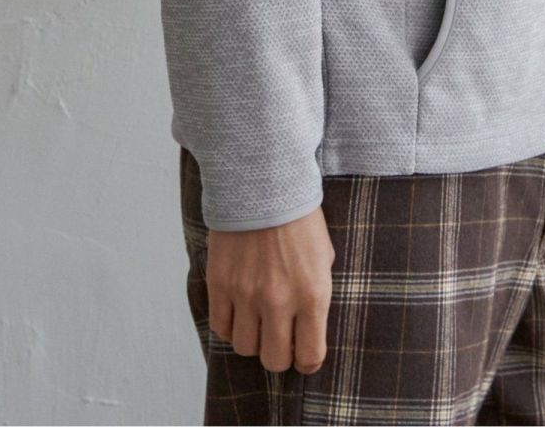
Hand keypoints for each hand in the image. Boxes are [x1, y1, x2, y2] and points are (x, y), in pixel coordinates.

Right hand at [206, 203, 335, 374]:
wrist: (264, 183)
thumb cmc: (300, 218)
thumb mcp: (324, 256)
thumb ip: (316, 296)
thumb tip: (308, 330)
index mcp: (313, 293)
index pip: (310, 355)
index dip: (308, 360)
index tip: (305, 352)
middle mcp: (279, 301)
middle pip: (274, 360)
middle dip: (280, 355)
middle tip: (281, 339)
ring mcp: (247, 295)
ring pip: (245, 347)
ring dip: (253, 339)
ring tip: (259, 320)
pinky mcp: (220, 285)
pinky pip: (220, 327)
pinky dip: (230, 325)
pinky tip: (239, 309)